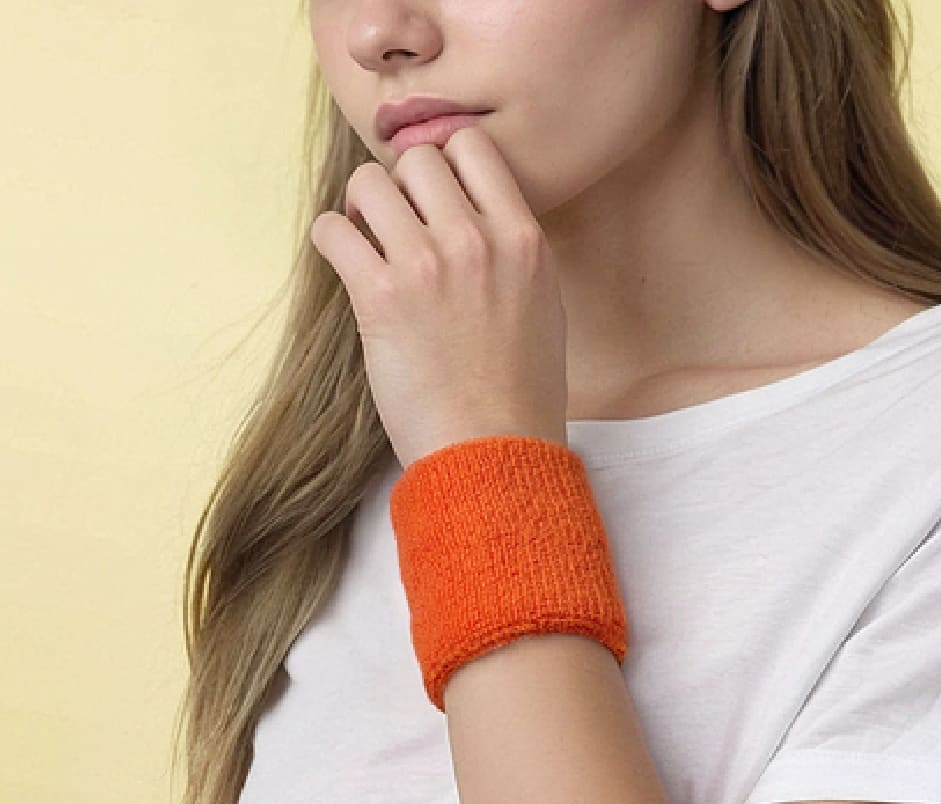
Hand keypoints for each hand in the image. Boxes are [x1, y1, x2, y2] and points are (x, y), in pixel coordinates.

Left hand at [310, 125, 568, 468]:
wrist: (494, 454)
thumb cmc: (521, 397)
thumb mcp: (544, 310)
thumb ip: (516, 256)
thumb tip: (484, 223)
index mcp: (523, 241)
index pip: (473, 147)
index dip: (445, 164)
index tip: (434, 197)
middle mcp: (476, 241)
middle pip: (418, 159)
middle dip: (400, 185)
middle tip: (396, 225)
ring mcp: (427, 266)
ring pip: (369, 183)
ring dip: (360, 208)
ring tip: (367, 243)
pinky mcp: (379, 298)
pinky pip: (332, 230)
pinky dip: (331, 241)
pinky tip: (347, 267)